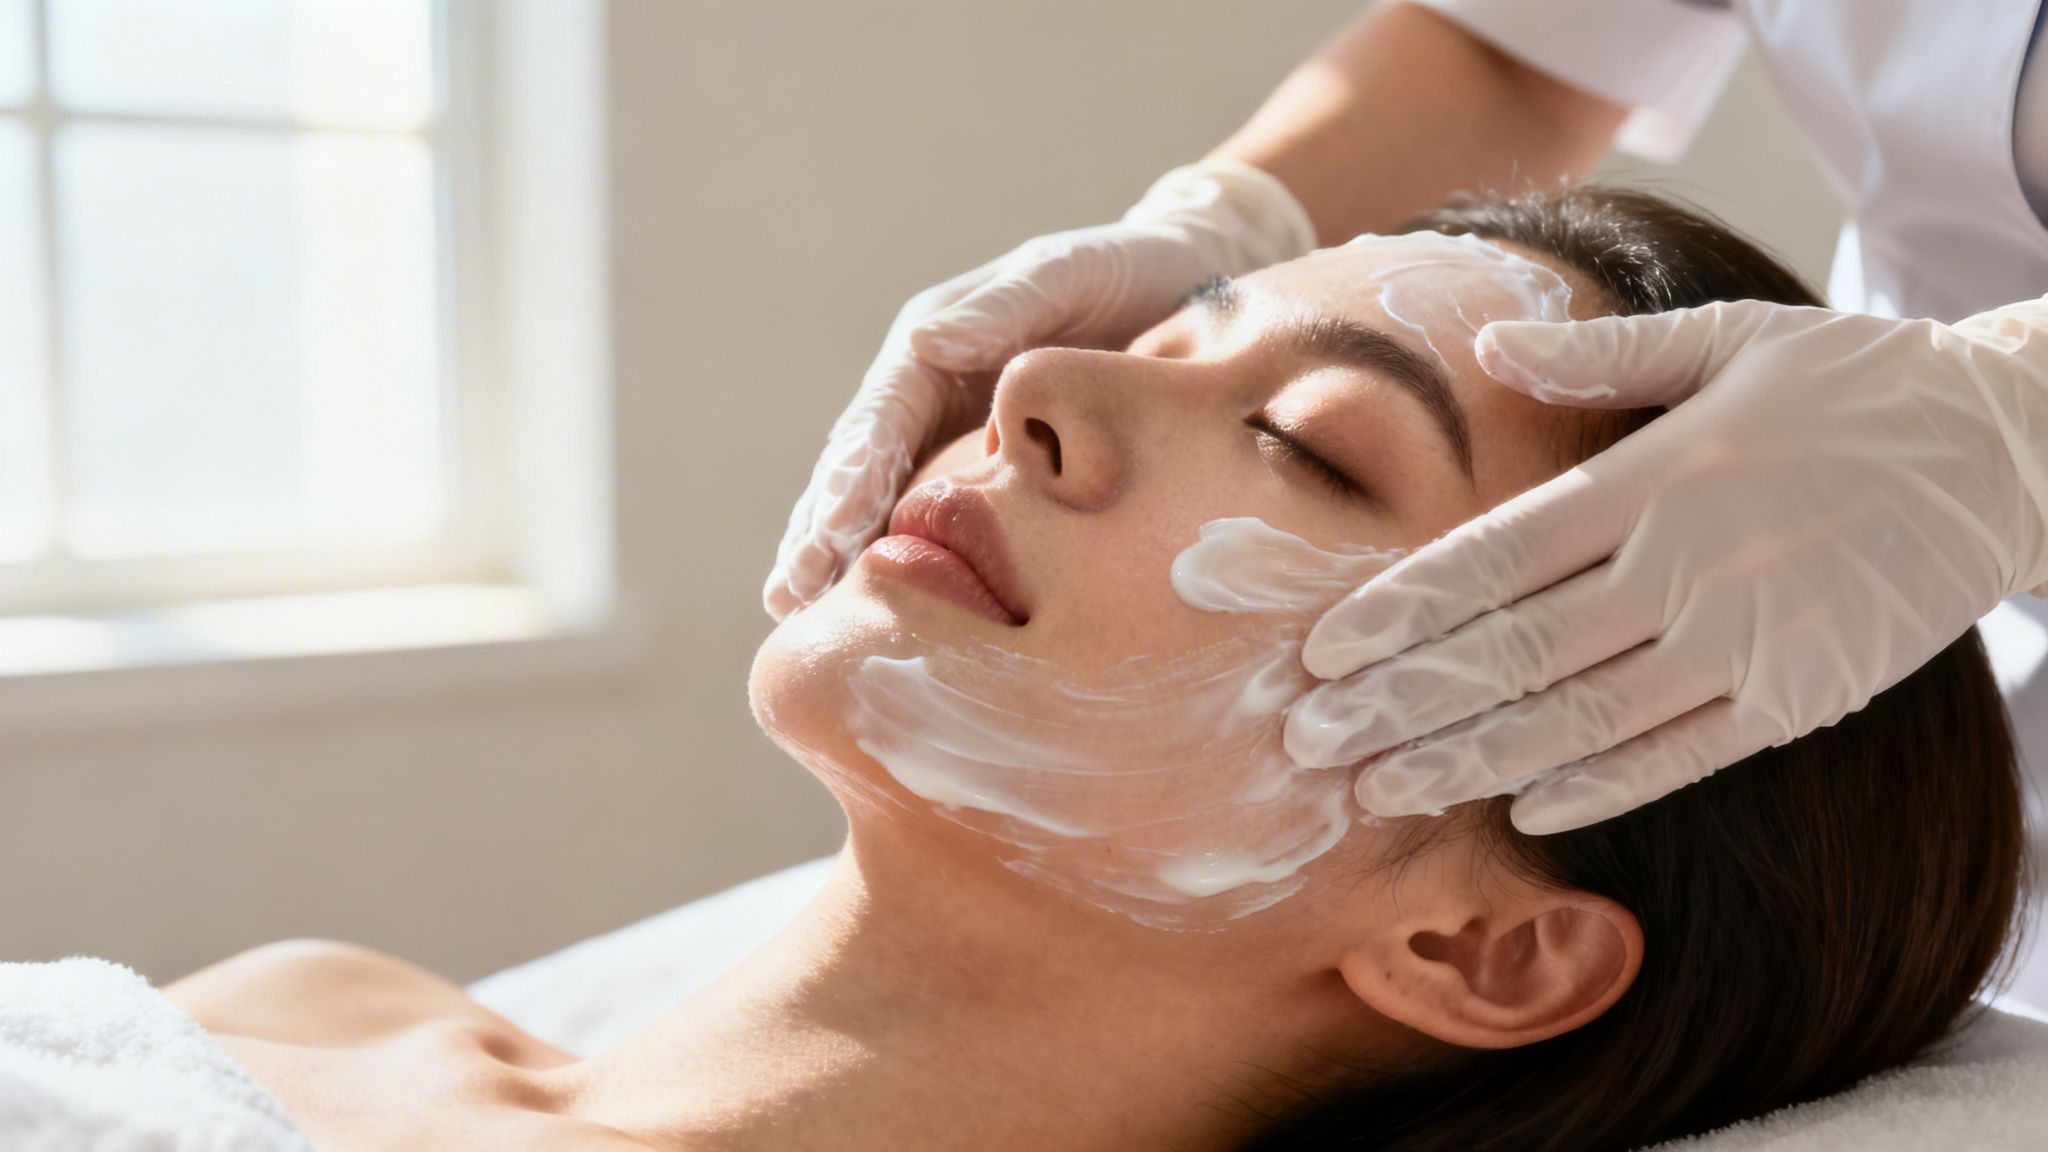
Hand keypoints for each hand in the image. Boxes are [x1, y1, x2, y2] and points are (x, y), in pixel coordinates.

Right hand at [763, 160, 1316, 619]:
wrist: (1188, 278)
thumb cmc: (1125, 269)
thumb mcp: (1068, 273)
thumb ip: (1005, 305)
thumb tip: (930, 340)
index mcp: (934, 345)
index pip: (878, 421)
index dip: (849, 479)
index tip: (830, 534)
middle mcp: (927, 390)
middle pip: (859, 469)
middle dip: (819, 531)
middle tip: (788, 598)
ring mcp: (951, 433)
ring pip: (879, 499)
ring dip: (835, 554)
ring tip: (795, 612)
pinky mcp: (986, 469)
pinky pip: (930, 517)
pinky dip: (893, 557)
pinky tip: (871, 608)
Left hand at [1284, 295, 2047, 832]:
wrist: (2007, 448)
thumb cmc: (1853, 384)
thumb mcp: (1732, 336)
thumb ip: (1601, 356)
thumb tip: (1486, 343)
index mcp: (1655, 476)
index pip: (1496, 556)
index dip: (1402, 610)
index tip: (1322, 650)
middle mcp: (1687, 566)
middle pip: (1515, 649)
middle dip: (1403, 701)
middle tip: (1312, 742)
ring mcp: (1744, 640)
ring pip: (1580, 718)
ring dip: (1472, 759)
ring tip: (1383, 789)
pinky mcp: (1797, 698)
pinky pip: (1679, 758)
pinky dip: (1597, 788)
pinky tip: (1521, 810)